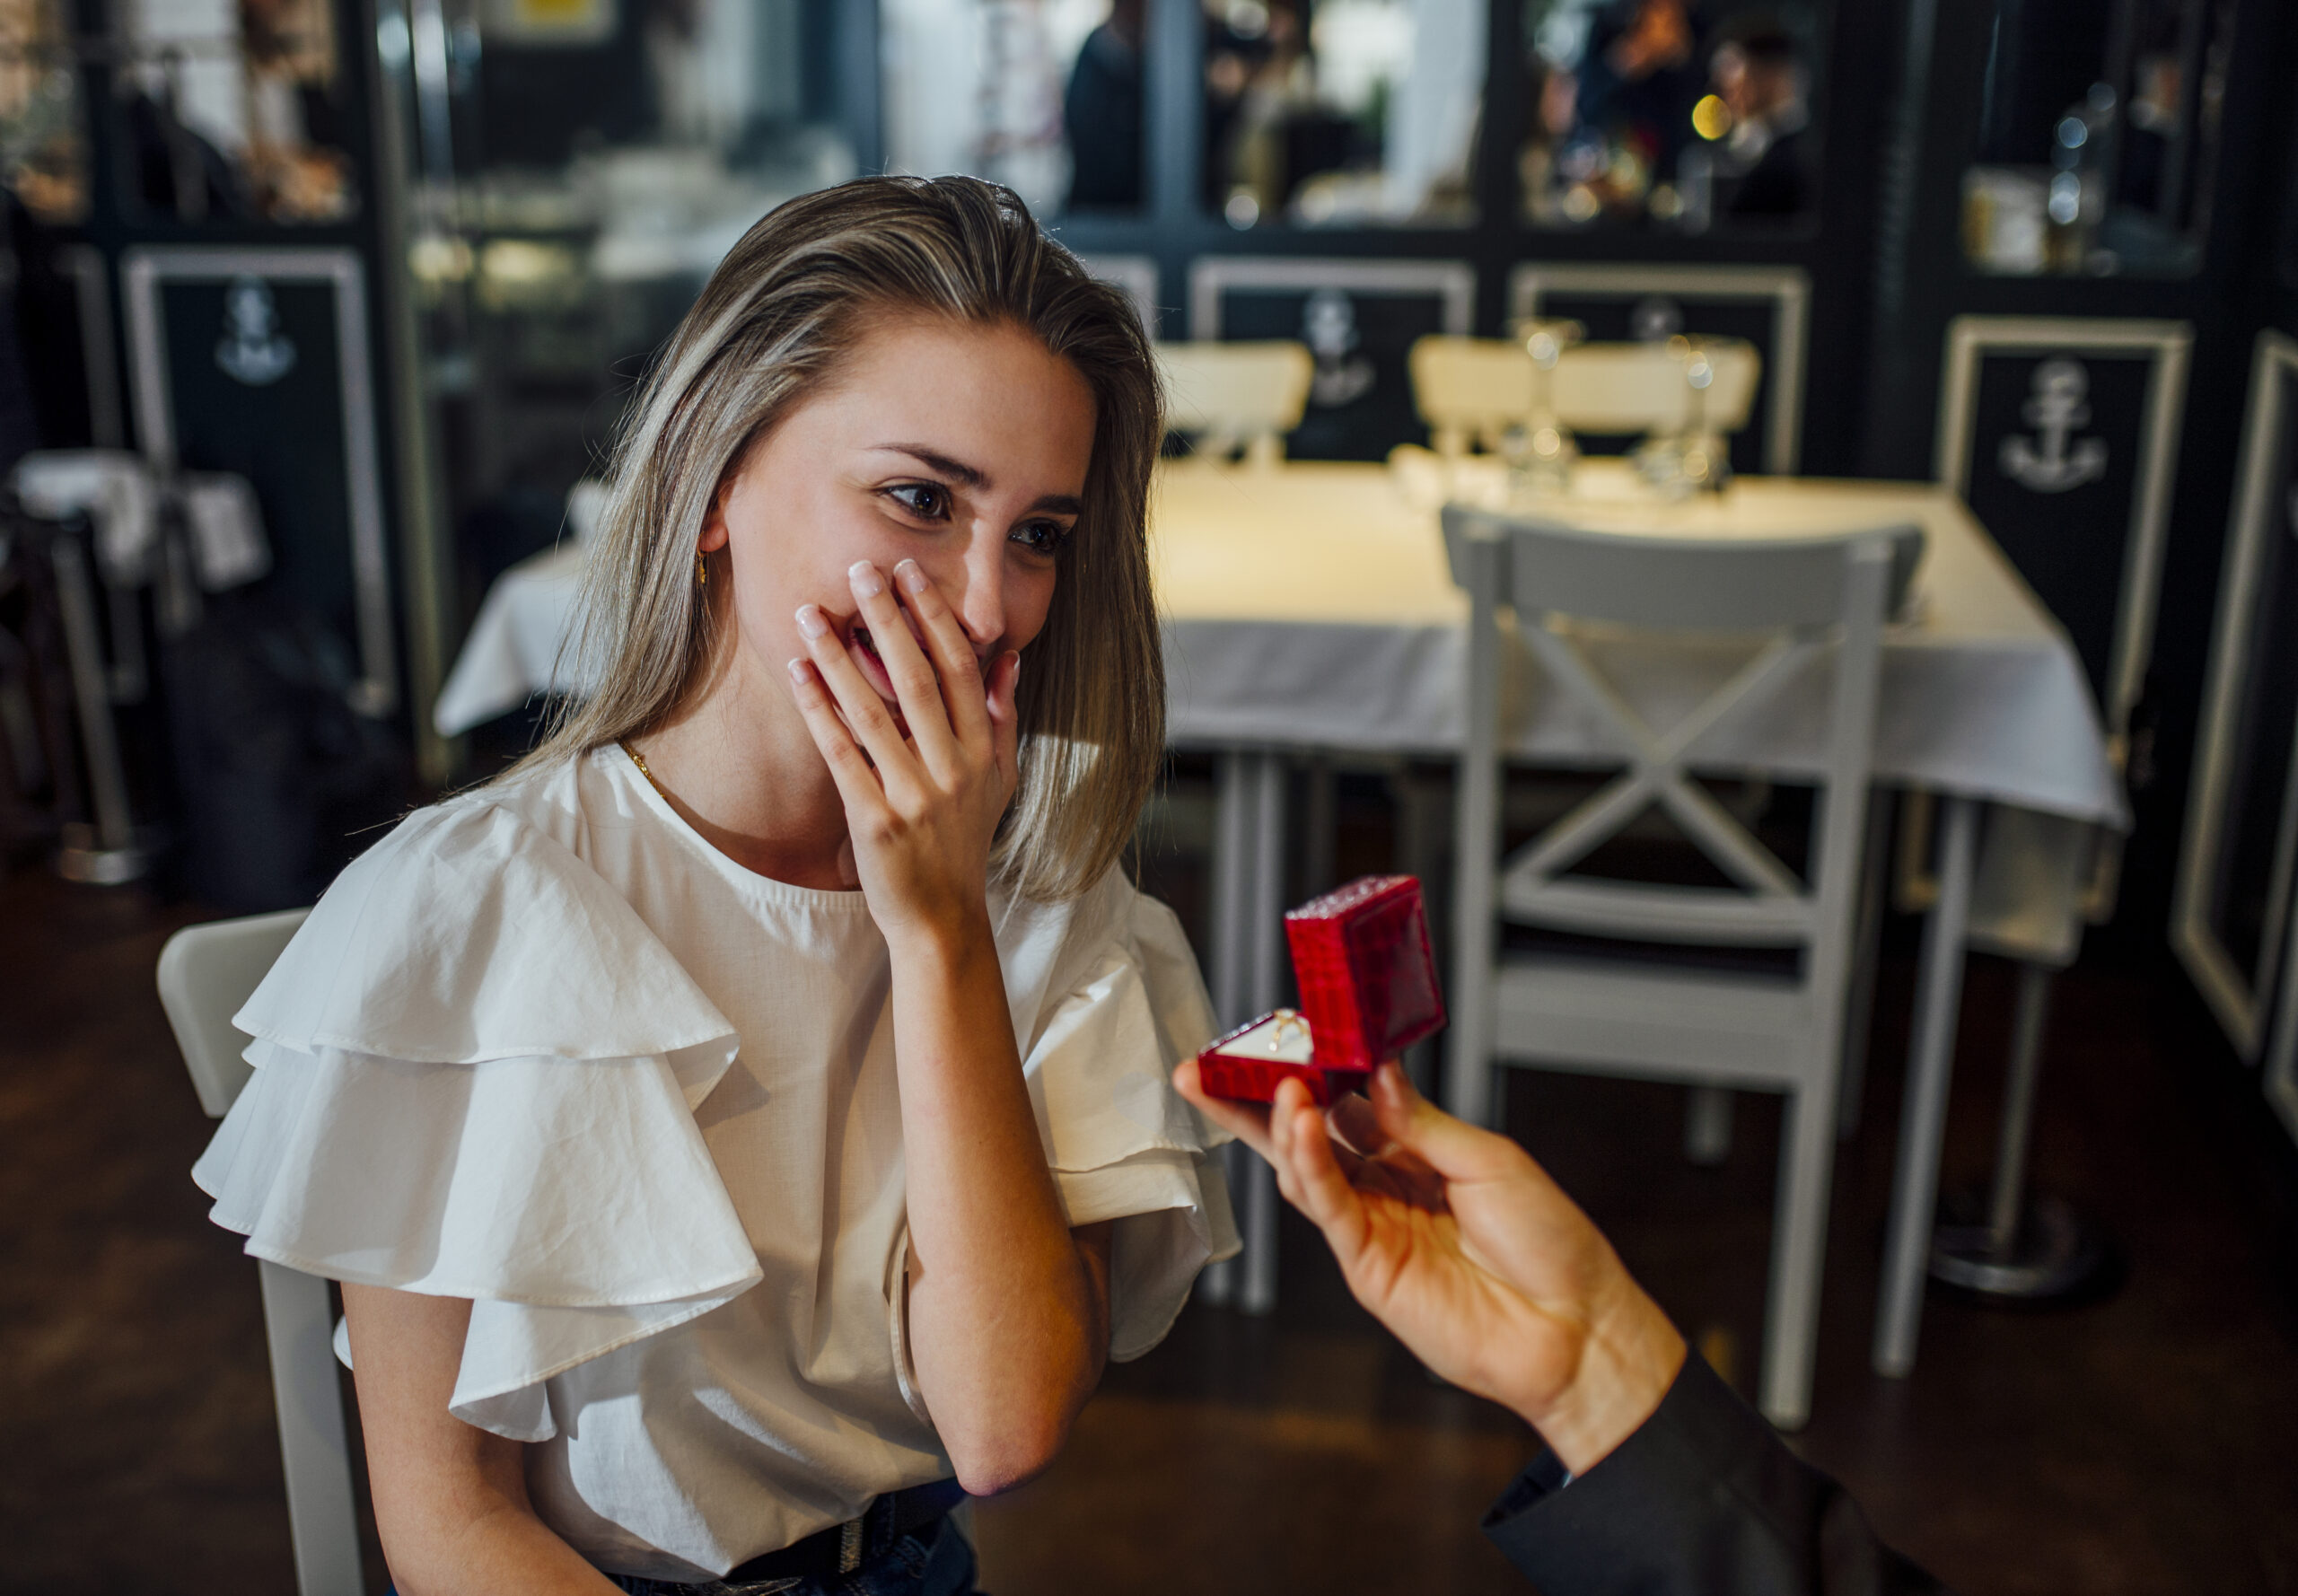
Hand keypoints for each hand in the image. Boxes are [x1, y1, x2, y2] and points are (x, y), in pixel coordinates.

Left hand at [785, 558, 1018, 949]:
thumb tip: (1009, 657)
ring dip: (838, 658)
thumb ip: (1001, 716)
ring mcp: (914, 795)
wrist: (941, 916)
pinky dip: (819, 710)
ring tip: (810, 614)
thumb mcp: (999, 780)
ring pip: (873, 711)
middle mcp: (953, 769)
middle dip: (888, 619)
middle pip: (918, 679)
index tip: (910, 573)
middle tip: (861, 570)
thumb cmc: (965, 841)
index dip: (935, 617)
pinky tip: (799, 673)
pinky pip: (841, 754)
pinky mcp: (875, 820)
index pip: (961, 669)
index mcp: (982, 752)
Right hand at [1176, 1059, 1684, 1473]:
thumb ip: (1421, 1121)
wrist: (1575, 1326)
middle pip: (1305, 1137)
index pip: (1345, 1104)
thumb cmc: (1550, 1242)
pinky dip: (1308, 1167)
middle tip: (1208, 1066)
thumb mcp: (1489, 1159)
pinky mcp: (1369, 1268)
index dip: (1310, 1072)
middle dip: (1252, 1103)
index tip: (1275, 1038)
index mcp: (1415, 1154)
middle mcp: (1384, 1188)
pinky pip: (1329, 1209)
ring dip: (1282, 1127)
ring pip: (1305, 1172)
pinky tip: (1300, 1128)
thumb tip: (1373, 1072)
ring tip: (1276, 1086)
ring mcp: (1372, 1229)